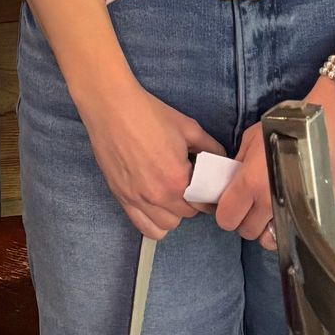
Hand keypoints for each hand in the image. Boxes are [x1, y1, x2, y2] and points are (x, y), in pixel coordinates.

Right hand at [83, 81, 225, 241]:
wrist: (112, 107)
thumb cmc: (149, 114)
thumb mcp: (189, 128)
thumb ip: (211, 148)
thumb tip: (222, 161)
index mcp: (177, 179)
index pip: (204, 204)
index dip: (208, 195)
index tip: (207, 187)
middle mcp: (158, 195)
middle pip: (186, 215)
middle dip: (191, 202)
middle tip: (189, 185)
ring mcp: (137, 199)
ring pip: (165, 226)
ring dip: (172, 214)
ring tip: (170, 195)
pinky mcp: (121, 198)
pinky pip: (142, 226)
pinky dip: (152, 221)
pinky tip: (155, 204)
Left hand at [216, 81, 334, 248]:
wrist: (332, 128)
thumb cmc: (289, 127)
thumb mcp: (253, 137)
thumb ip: (240, 162)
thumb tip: (233, 179)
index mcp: (250, 182)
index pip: (226, 217)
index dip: (225, 212)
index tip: (231, 203)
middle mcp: (268, 202)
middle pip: (246, 231)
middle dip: (245, 220)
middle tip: (251, 205)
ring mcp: (292, 212)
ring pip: (267, 239)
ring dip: (264, 229)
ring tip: (269, 212)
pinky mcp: (312, 216)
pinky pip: (291, 235)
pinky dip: (285, 231)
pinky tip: (287, 215)